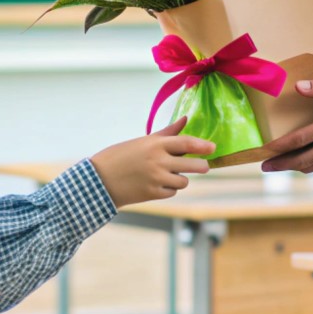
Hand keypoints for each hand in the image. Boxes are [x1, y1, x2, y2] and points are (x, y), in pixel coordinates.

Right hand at [91, 118, 214, 206]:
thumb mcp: (143, 141)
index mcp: (155, 144)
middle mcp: (158, 161)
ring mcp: (156, 178)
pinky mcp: (153, 194)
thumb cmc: (120, 156)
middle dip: (201, 166)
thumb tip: (185, 119)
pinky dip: (169, 189)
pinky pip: (172, 192)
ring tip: (169, 174)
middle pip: (193, 165)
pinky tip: (158, 183)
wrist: (99, 179)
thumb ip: (166, 132)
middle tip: (204, 165)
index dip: (202, 145)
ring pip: (183, 181)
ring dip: (180, 178)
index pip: (186, 142)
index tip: (213, 147)